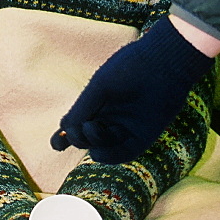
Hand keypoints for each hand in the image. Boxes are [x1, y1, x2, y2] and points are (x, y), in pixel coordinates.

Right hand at [49, 16, 213, 163]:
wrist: (162, 63)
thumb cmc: (129, 68)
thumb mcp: (100, 88)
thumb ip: (83, 108)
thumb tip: (65, 128)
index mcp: (97, 103)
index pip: (77, 125)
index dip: (65, 136)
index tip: (57, 142)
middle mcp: (111, 117)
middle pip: (88, 138)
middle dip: (77, 138)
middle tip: (77, 130)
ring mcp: (127, 127)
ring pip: (104, 146)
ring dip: (92, 142)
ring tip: (91, 128)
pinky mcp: (143, 136)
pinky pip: (124, 153)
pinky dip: (109, 156)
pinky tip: (97, 153)